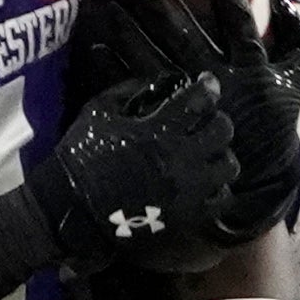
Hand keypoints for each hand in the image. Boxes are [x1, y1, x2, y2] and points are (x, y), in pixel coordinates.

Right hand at [20, 69, 233, 271]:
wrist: (71, 209)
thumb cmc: (82, 157)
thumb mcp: (98, 112)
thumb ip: (130, 91)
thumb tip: (160, 82)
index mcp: (159, 131)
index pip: (199, 101)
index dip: (207, 87)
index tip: (207, 83)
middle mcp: (181, 159)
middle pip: (222, 130)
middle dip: (217, 120)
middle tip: (207, 121)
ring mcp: (188, 191)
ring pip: (228, 165)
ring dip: (221, 155)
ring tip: (209, 154)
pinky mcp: (188, 216)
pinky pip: (221, 199)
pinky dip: (218, 188)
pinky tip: (205, 184)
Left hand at [70, 0, 299, 249]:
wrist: (256, 182)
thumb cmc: (273, 125)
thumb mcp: (294, 82)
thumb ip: (294, 40)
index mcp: (249, 63)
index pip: (238, 14)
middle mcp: (216, 77)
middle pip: (184, 32)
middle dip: (160, 2)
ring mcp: (187, 101)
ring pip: (151, 57)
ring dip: (127, 30)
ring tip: (106, 4)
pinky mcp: (167, 120)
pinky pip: (134, 90)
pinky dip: (112, 69)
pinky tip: (92, 48)